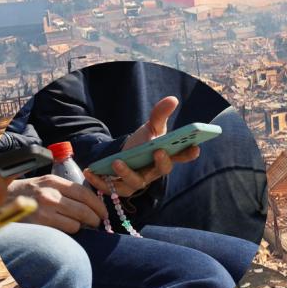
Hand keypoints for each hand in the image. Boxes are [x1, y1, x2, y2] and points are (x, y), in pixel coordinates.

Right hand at [7, 174, 108, 233]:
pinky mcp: (39, 224)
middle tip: (98, 222)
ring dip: (81, 226)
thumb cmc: (25, 195)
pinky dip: (69, 232)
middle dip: (95, 218)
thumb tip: (89, 202)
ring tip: (79, 226)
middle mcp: (49, 194)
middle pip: (84, 209)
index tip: (103, 212)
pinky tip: (65, 230)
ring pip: (76, 222)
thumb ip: (63, 190)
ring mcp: (43, 209)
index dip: (98, 204)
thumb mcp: (43, 184)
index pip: (84, 193)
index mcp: (52, 181)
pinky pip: (65, 231)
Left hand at [82, 96, 199, 196]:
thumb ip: (160, 114)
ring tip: (117, 162)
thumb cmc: (142, 142)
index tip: (196, 147)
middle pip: (161, 170)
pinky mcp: (121, 188)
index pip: (181, 156)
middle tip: (158, 151)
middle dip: (162, 162)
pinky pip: (112, 188)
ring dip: (127, 173)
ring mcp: (139, 181)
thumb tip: (172, 99)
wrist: (122, 155)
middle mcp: (155, 172)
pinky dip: (100, 181)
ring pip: (136, 182)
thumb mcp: (151, 127)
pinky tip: (90, 171)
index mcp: (166, 156)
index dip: (189, 153)